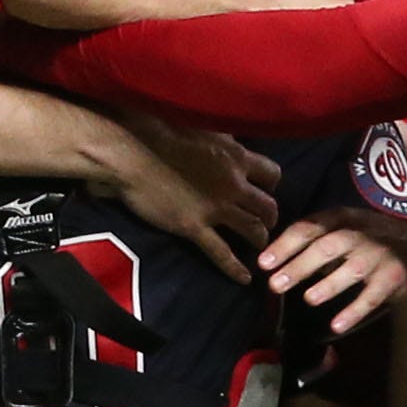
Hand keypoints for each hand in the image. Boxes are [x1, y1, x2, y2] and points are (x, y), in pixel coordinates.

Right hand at [106, 109, 278, 282]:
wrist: (134, 151)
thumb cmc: (164, 131)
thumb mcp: (205, 127)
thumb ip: (225, 139)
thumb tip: (235, 140)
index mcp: (236, 158)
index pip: (272, 174)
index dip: (271, 185)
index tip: (265, 189)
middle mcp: (233, 185)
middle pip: (268, 206)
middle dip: (270, 216)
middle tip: (265, 222)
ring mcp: (215, 208)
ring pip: (252, 229)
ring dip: (260, 239)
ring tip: (259, 245)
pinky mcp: (194, 227)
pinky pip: (221, 253)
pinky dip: (235, 268)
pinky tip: (244, 279)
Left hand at [262, 206, 406, 329]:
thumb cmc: (364, 241)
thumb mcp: (339, 229)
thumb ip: (311, 240)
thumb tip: (269, 261)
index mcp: (340, 218)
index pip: (308, 228)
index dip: (284, 245)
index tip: (262, 263)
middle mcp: (359, 233)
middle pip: (327, 247)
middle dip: (300, 265)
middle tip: (275, 285)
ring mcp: (378, 254)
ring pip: (352, 269)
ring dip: (330, 284)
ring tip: (308, 299)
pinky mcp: (393, 276)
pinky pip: (373, 296)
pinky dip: (355, 311)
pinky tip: (336, 325)